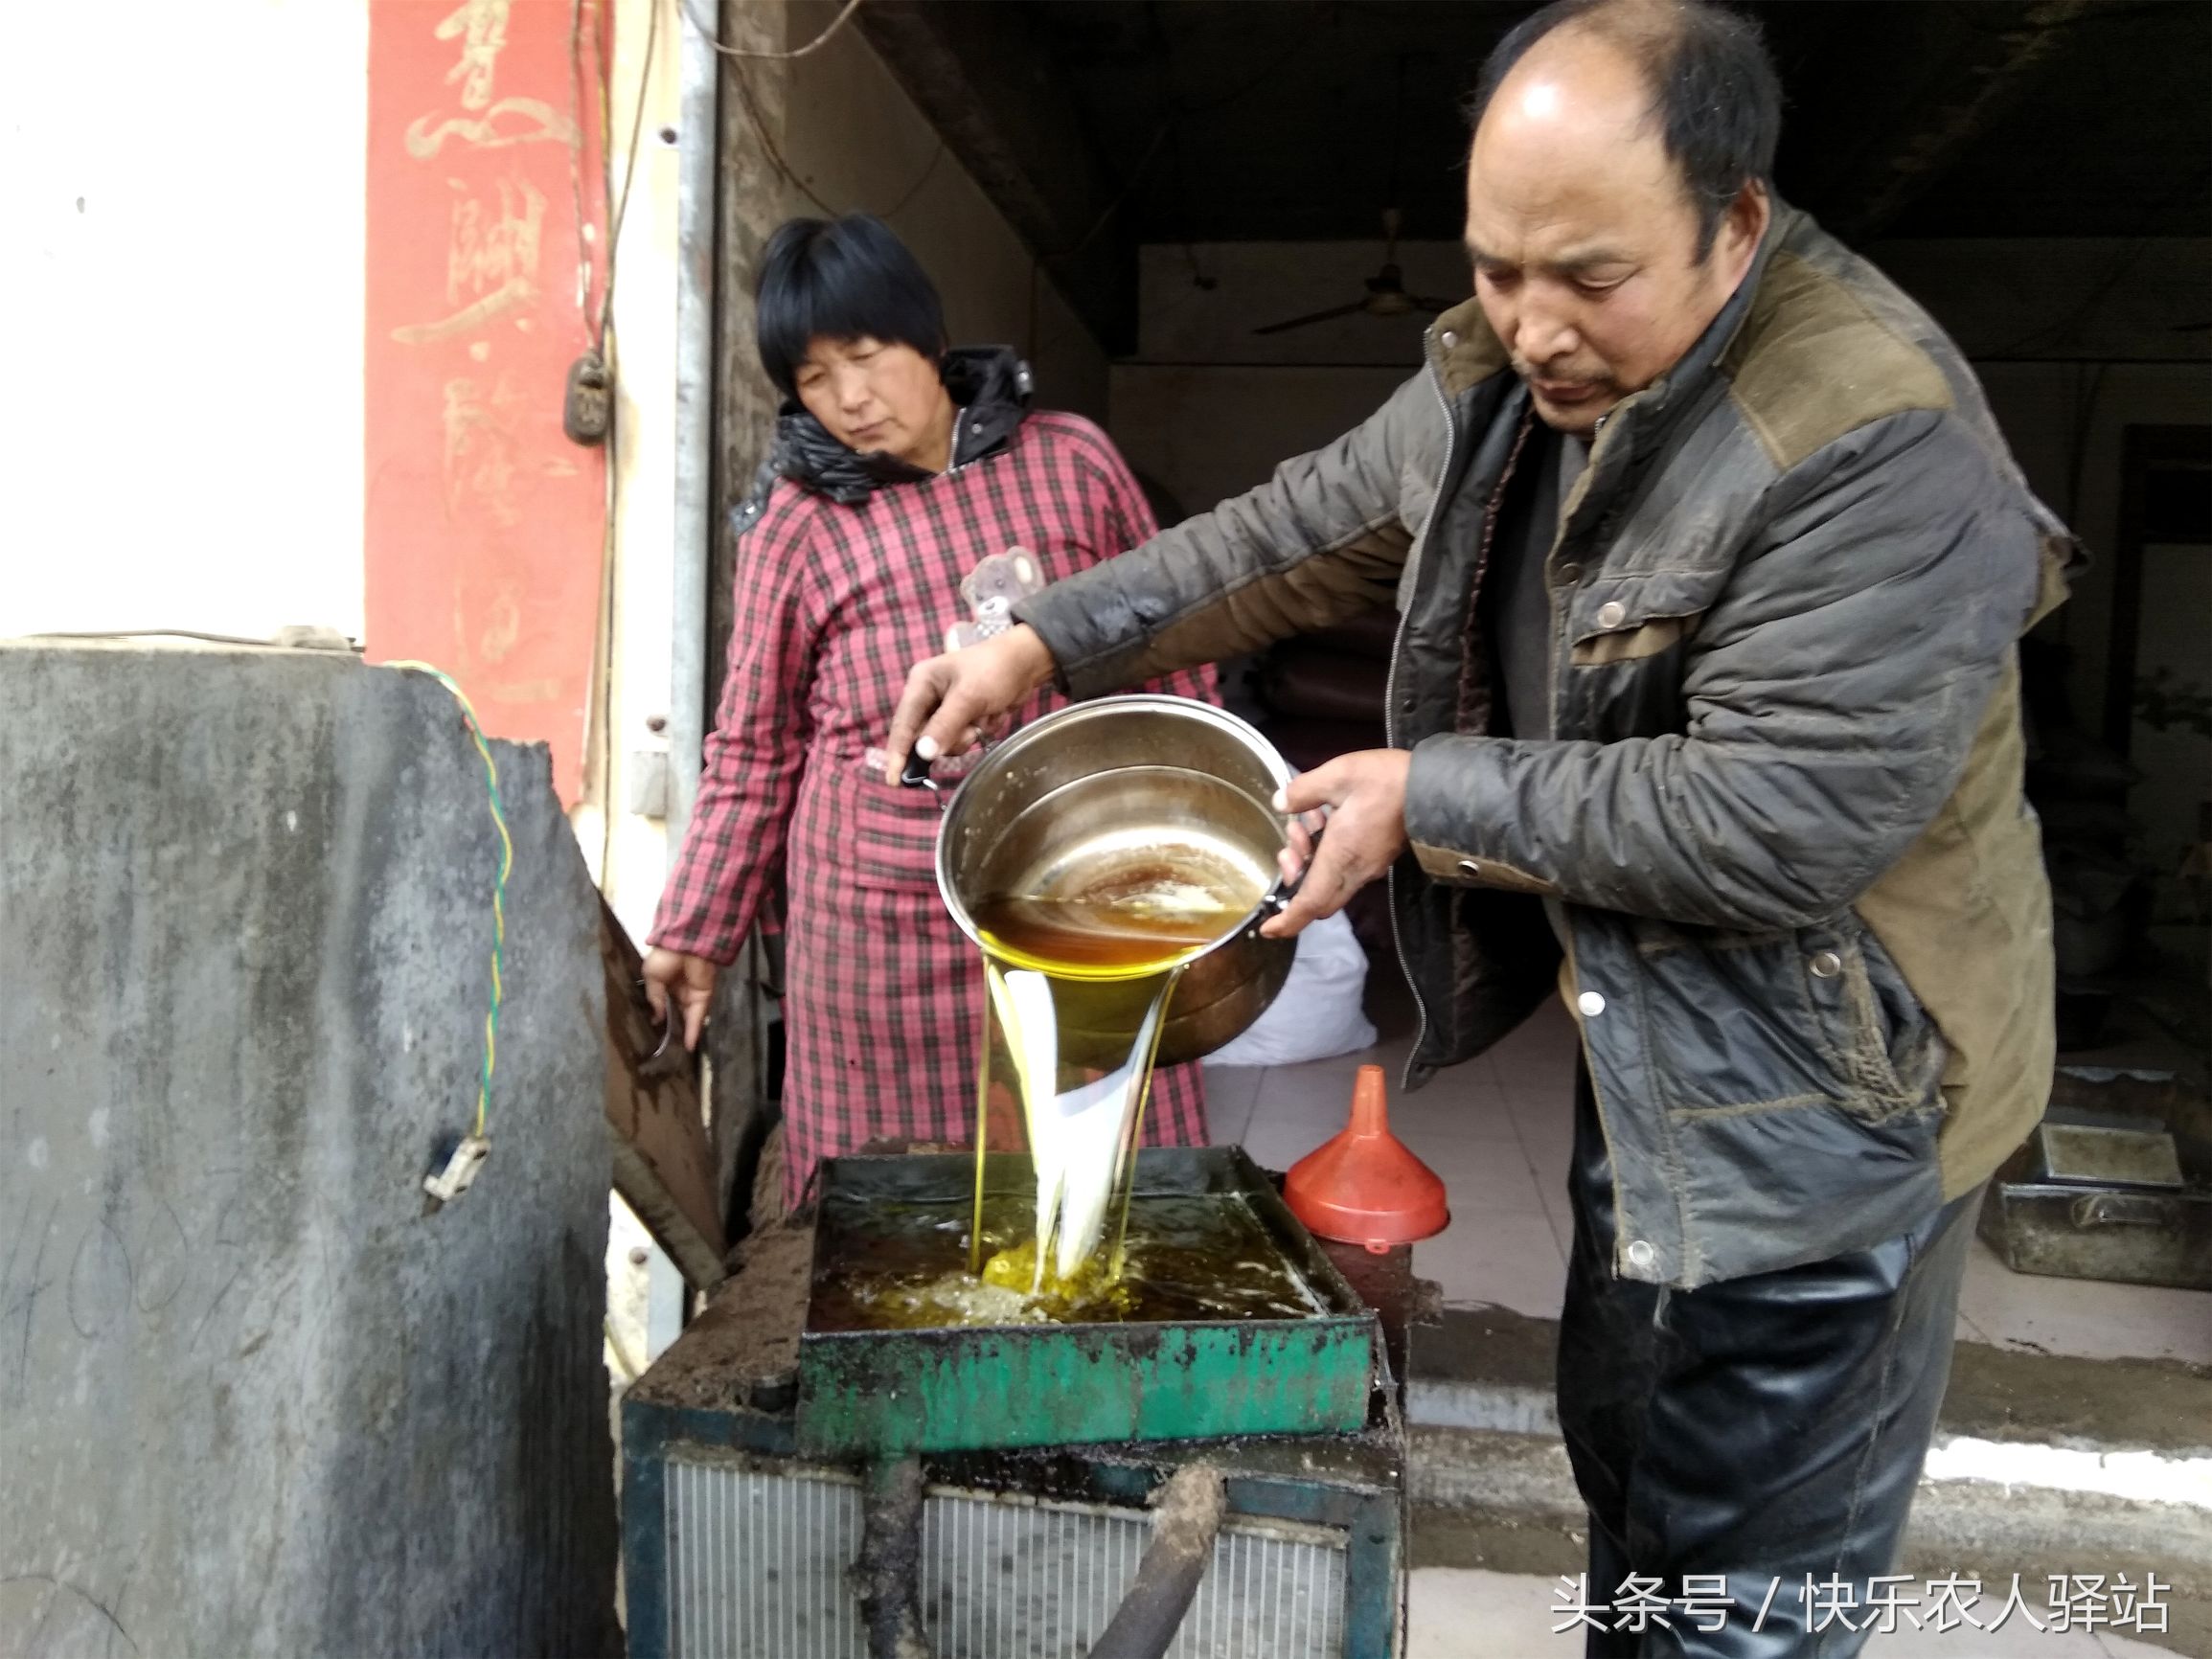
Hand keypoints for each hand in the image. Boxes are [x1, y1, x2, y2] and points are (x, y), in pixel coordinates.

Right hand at [642, 947, 718, 1051]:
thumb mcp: (651, 977)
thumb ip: (655, 998)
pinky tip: (689, 1046)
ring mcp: (692, 994)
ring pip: (688, 1018)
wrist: (684, 944)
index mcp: (666, 983)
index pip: (664, 1005)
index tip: (654, 1033)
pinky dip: (694, 1031)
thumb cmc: (664, 957)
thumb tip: (657, 1017)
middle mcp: (680, 990)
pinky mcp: (704, 996)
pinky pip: (698, 1016)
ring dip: (685, 1034)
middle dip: (674, 1029)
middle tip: (668, 1048)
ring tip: (678, 1054)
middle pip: (678, 1014)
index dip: (660, 1018)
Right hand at [882, 621, 1056, 784]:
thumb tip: (923, 754)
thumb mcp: (969, 697)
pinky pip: (960, 738)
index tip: (895, 780)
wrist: (1028, 663)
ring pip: (943, 742)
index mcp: (921, 683)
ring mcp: (945, 708)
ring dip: (965, 737)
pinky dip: (976, 733)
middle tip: (969, 732)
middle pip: (923, 736)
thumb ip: (945, 726)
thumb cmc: (994, 670)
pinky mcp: (961, 717)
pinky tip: (990, 716)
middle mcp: (927, 696)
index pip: (903, 723)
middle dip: (947, 739)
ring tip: (983, 719)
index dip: (898, 753)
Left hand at [1260, 749, 1410, 939]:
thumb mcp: (1338, 775)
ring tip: (1304, 824)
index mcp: (1342, 856)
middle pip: (1319, 899)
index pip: (1311, 902)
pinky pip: (1346, 870)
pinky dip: (1327, 856)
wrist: (1436, 786)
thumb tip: (1280, 804)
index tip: (1268, 929)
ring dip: (1310, 863)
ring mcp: (1370, 867)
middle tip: (1288, 850)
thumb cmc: (1387, 780)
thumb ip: (1304, 791)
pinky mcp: (1379, 858)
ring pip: (1332, 883)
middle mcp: (1356, 870)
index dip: (1288, 921)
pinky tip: (1324, 822)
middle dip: (1296, 882)